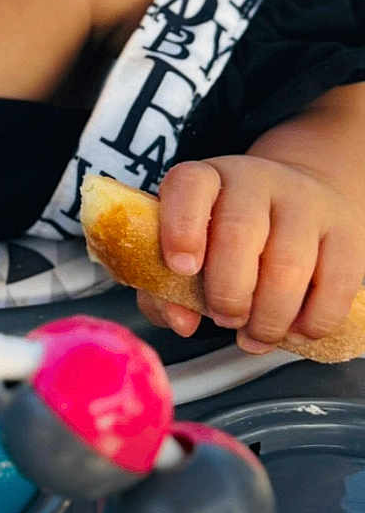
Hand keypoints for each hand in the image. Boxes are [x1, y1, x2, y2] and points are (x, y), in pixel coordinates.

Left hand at [135, 156, 364, 351]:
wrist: (299, 201)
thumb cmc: (229, 237)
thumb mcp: (188, 248)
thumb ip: (166, 287)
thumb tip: (181, 321)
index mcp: (208, 178)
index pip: (191, 186)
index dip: (181, 228)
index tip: (182, 268)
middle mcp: (256, 181)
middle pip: (240, 232)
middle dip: (228, 293)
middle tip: (225, 319)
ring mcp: (306, 202)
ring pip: (289, 265)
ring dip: (269, 317)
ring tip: (257, 334)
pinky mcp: (346, 231)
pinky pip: (336, 285)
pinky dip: (312, 321)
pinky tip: (296, 329)